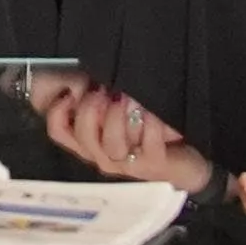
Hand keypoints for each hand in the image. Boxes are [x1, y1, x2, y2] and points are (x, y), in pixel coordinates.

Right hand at [27, 72, 197, 182]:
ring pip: (112, 143)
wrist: (186, 153)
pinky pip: (148, 142)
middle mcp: (103, 154)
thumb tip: (76, 78)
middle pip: (83, 134)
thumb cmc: (148, 124)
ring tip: (130, 97)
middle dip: (92, 107)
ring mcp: (127, 163)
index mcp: (89, 140)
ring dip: (121, 116)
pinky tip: (153, 111)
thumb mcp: (117, 105)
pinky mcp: (152, 166)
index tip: (72, 89)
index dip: (59, 109)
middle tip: (106, 89)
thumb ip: (94, 93)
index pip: (59, 130)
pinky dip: (151, 123)